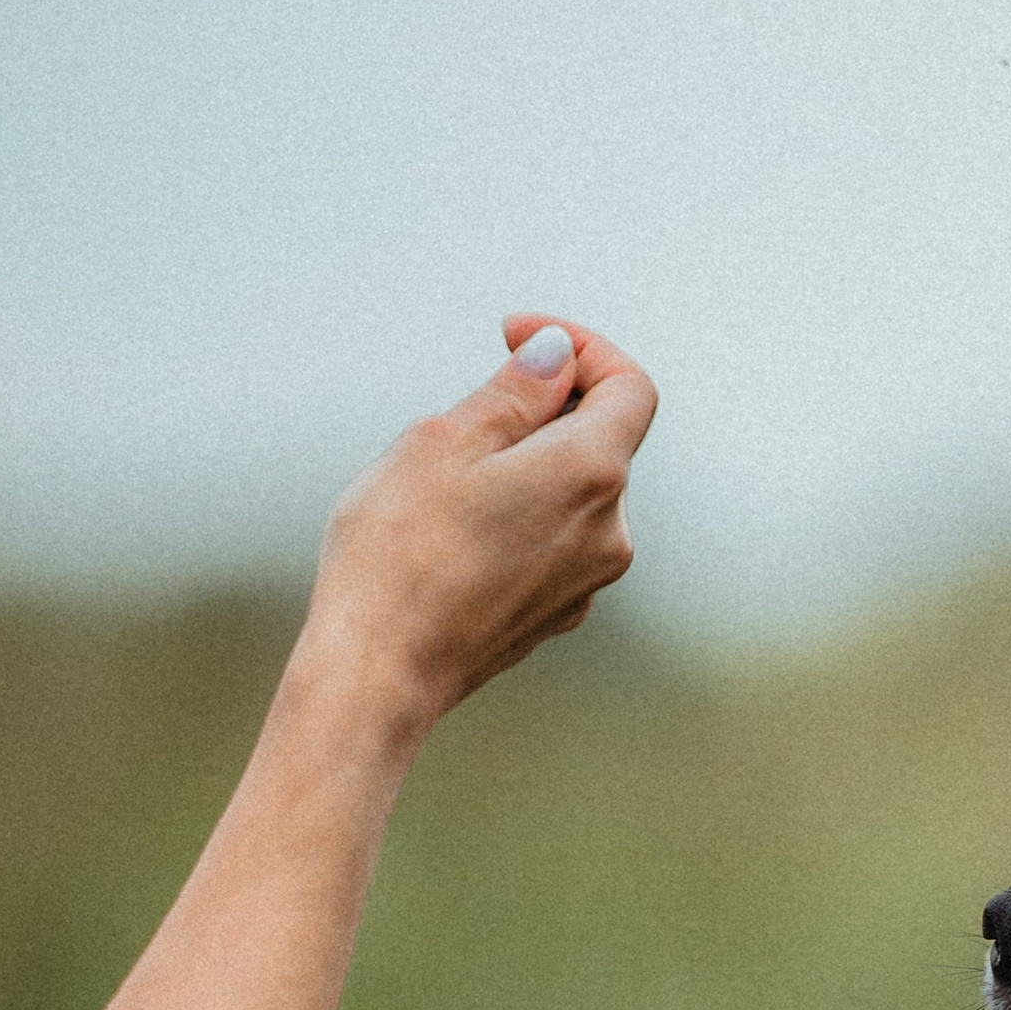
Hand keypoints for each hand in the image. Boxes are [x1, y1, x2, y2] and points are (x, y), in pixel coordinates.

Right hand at [297, 315, 656, 740]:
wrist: (380, 674)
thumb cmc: (399, 551)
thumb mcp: (445, 441)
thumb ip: (515, 392)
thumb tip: (559, 355)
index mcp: (592, 474)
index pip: (630, 386)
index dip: (582, 347)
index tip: (514, 335)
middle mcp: (610, 532)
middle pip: (599, 439)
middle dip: (541, 407)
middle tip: (459, 416)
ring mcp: (588, 581)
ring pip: (571, 494)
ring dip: (524, 465)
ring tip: (444, 484)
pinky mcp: (558, 614)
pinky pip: (552, 540)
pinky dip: (519, 514)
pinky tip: (453, 534)